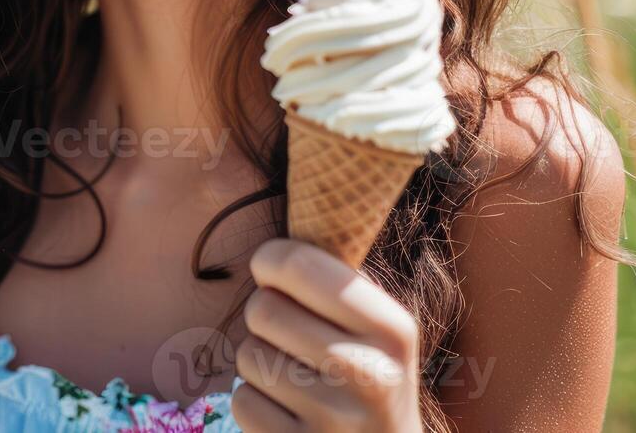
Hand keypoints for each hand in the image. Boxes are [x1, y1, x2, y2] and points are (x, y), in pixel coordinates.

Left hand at [230, 238, 423, 432]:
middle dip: (265, 318)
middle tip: (290, 334)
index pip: (300, 264)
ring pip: (248, 355)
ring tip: (298, 379)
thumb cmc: (368, 380)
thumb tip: (285, 223)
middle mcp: (371, 375)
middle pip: (263, 308)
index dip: (271, 260)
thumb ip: (336, 283)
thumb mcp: (377, 332)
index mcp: (393, 328)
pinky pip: (242, 401)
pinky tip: (291, 414)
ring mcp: (337, 421)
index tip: (270, 269)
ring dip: (260, 363)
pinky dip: (256, 404)